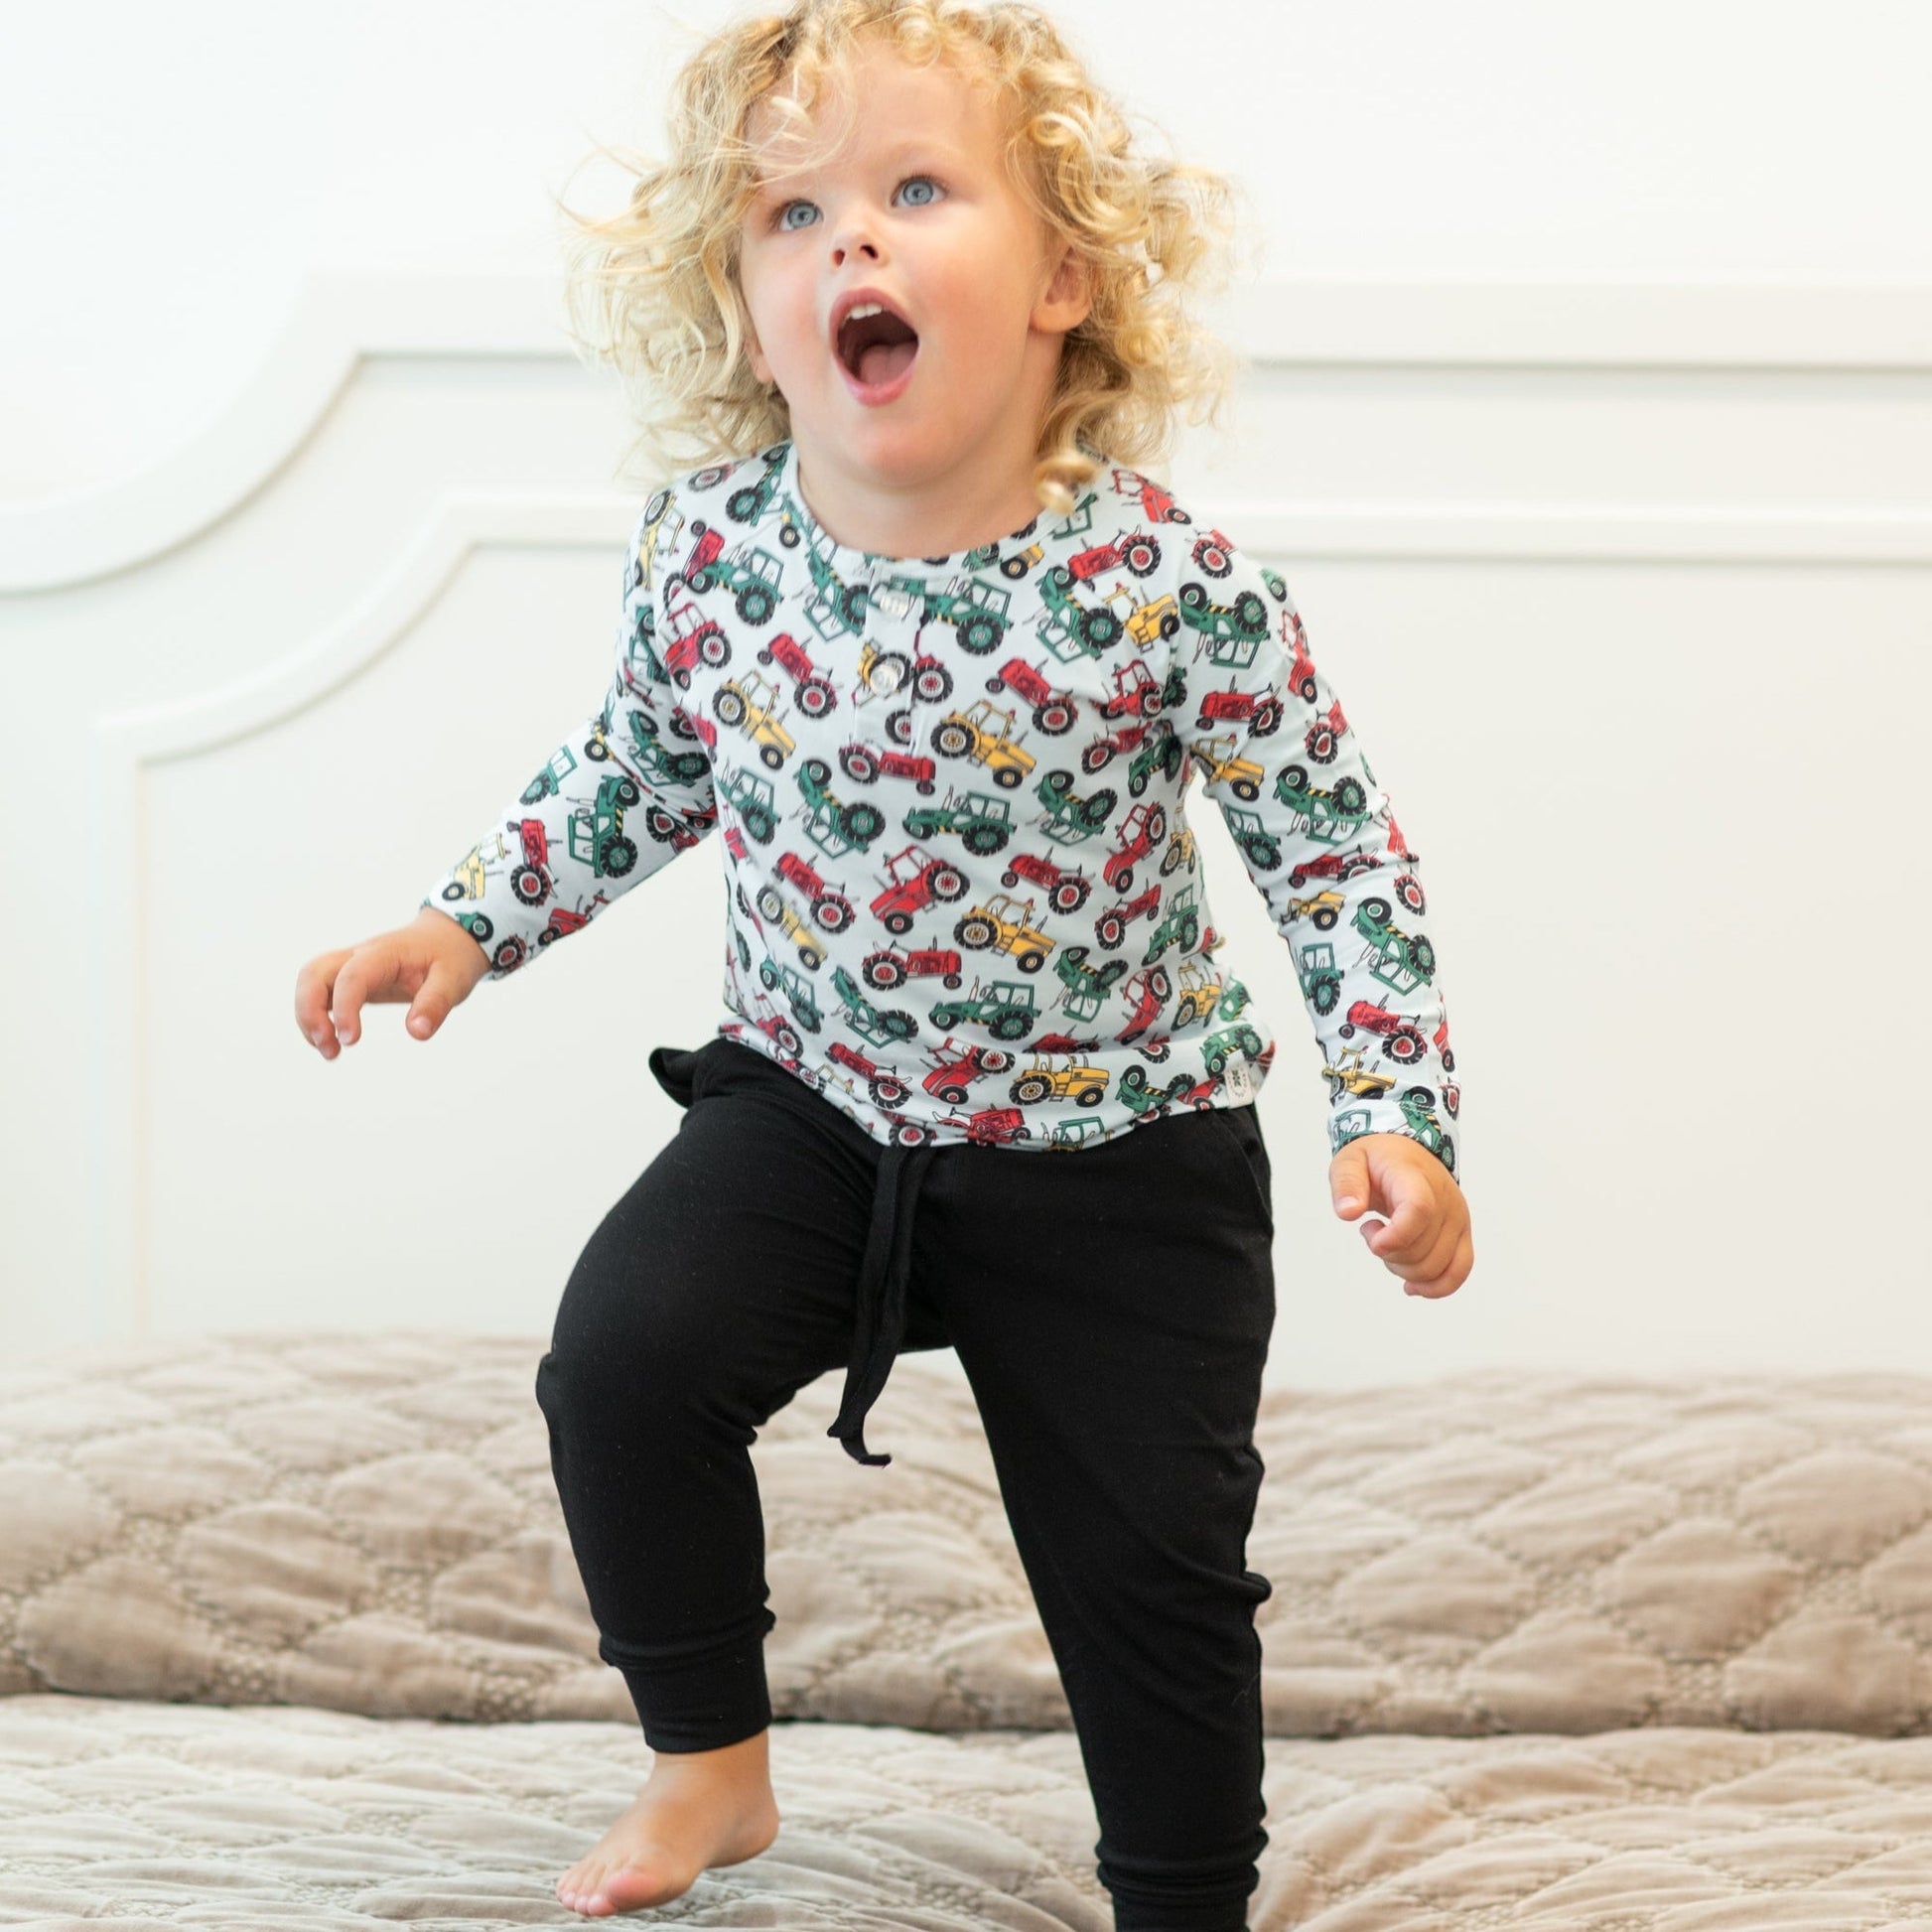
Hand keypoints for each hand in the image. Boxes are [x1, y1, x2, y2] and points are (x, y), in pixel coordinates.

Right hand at [293, 906, 490, 1060]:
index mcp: (384, 954)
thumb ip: (436, 1004)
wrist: (447, 938)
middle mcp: (359, 956)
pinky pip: (319, 992)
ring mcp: (350, 965)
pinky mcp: (349, 978)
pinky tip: (330, 1041)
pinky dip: (315, 1016)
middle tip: (330, 1049)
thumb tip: (417, 1033)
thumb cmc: (450, 957)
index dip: (344, 1008)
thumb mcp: (454, 979)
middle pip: (313, 974)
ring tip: (330, 1052)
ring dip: (308, 1017)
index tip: (350, 1041)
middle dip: (309, 1012)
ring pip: (310, 982)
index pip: (352, 976)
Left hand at [1329, 1133, 1471, 1298]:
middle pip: (1422, 1249)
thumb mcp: (1350, 1160)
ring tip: (1389, 1243)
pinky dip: (1435, 1287)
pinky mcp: (1462, 1234)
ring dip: (1404, 1269)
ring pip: (1436, 1267)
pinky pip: (1458, 1272)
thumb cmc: (1379, 1159)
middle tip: (1373, 1229)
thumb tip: (1347, 1212)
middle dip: (1388, 1253)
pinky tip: (1411, 1286)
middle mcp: (1445, 1200)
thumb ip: (1346, 1184)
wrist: (1408, 1153)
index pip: (1419, 1210)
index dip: (1396, 1235)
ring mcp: (1458, 1219)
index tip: (1372, 1238)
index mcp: (1416, 1178)